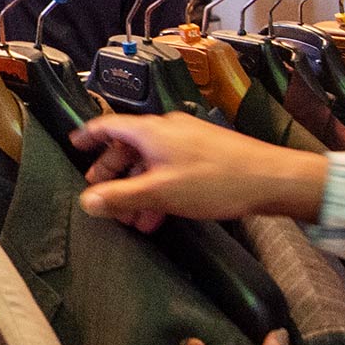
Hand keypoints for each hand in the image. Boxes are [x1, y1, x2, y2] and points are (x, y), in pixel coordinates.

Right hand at [68, 113, 329, 227]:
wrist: (269, 178)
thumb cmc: (215, 180)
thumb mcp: (160, 192)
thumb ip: (121, 197)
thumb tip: (87, 200)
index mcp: (151, 131)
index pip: (109, 126)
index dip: (89, 135)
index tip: (75, 145)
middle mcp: (167, 130)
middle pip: (129, 146)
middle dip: (113, 173)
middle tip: (101, 194)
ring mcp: (188, 140)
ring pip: (151, 161)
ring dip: (137, 188)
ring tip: (131, 218)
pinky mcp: (205, 154)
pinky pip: (171, 168)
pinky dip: (159, 188)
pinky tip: (159, 214)